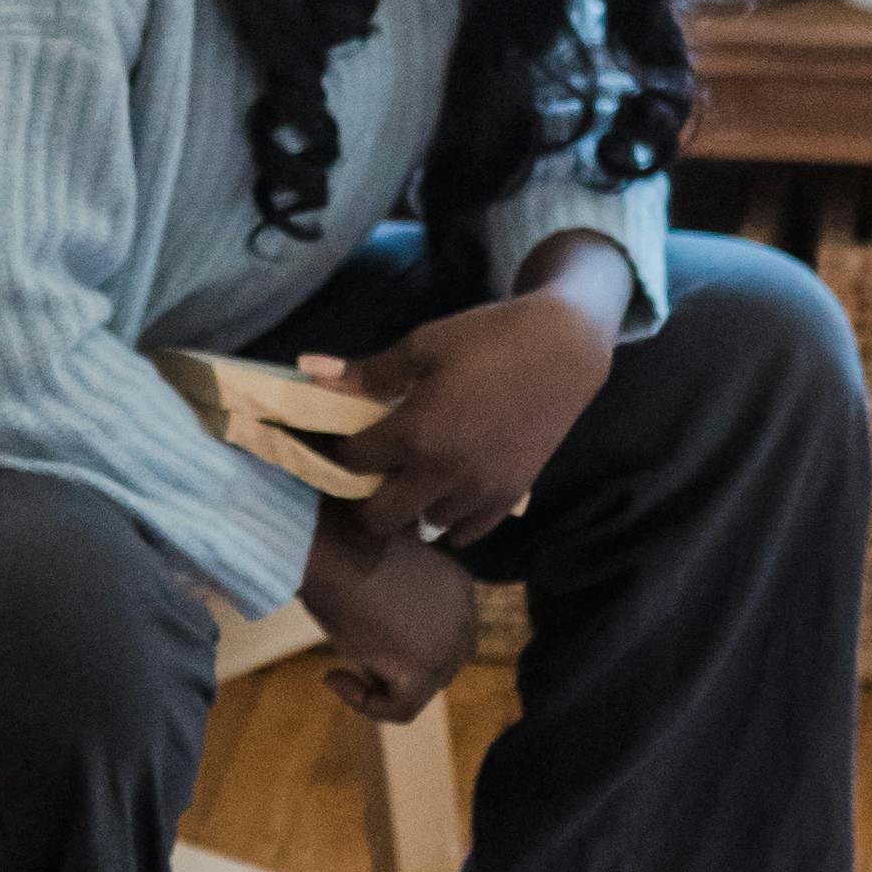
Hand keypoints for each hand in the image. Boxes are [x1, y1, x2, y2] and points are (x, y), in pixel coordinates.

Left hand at [294, 286, 614, 550]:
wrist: (563, 350)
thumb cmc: (488, 339)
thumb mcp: (423, 345)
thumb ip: (368, 372)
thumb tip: (308, 369)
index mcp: (415, 434)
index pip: (354, 462)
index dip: (343, 450)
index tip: (347, 438)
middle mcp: (442, 474)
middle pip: (381, 517)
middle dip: (366, 499)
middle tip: (372, 474)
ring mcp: (478, 492)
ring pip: (425, 527)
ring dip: (411, 508)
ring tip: (414, 479)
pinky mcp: (509, 497)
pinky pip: (468, 532)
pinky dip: (451, 521)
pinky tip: (447, 494)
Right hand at [300, 508, 484, 723]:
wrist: (330, 546)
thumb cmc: (342, 543)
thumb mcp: (384, 562)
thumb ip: (401, 591)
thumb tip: (384, 627)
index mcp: (459, 588)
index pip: (448, 635)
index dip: (411, 646)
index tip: (368, 636)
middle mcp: (464, 619)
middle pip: (442, 665)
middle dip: (403, 669)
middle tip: (358, 658)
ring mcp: (447, 648)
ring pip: (421, 689)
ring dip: (381, 685)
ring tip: (341, 666)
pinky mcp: (423, 672)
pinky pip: (399, 709)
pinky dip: (364, 703)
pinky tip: (333, 677)